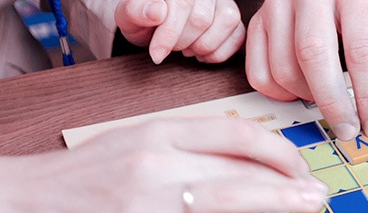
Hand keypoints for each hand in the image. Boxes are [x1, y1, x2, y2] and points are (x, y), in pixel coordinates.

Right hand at [0, 118, 326, 212]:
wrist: (18, 205)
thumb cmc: (82, 178)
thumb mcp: (133, 145)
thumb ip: (183, 152)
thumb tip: (243, 167)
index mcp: (158, 133)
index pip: (235, 133)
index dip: (278, 149)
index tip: (300, 165)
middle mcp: (157, 161)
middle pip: (242, 167)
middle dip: (290, 181)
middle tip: (319, 193)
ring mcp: (149, 201)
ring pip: (230, 198)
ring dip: (277, 204)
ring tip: (305, 210)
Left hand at [115, 0, 245, 63]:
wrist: (154, 23)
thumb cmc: (143, 18)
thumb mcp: (129, 16)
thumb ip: (136, 11)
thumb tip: (157, 10)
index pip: (181, 5)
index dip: (169, 34)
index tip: (157, 54)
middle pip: (202, 18)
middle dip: (182, 42)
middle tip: (171, 47)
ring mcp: (222, 1)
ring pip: (226, 23)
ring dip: (202, 46)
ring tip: (186, 48)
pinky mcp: (233, 18)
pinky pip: (238, 36)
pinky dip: (219, 53)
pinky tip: (201, 53)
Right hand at [245, 0, 367, 141]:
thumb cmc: (362, 2)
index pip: (361, 50)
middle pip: (313, 56)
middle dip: (333, 103)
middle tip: (350, 131)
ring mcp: (278, 5)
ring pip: (282, 66)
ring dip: (307, 97)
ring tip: (330, 102)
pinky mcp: (257, 21)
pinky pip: (259, 70)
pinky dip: (279, 93)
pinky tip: (302, 90)